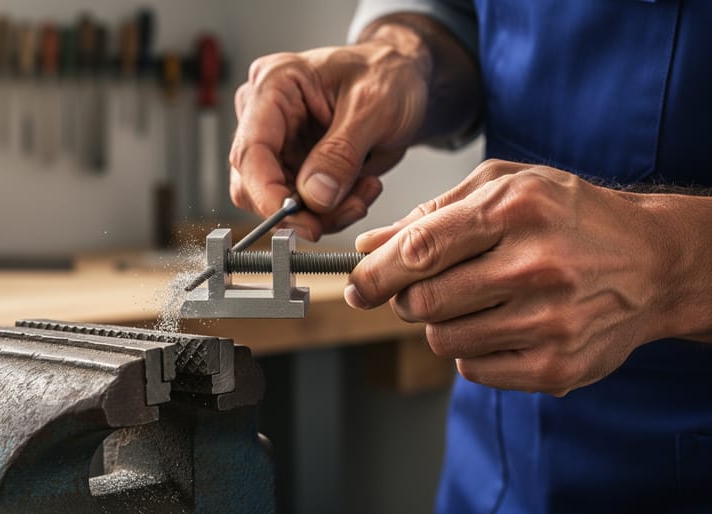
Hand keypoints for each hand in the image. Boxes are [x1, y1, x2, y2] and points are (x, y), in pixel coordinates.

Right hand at [229, 15, 478, 239]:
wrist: (404, 78)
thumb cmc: (388, 74)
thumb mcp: (375, 107)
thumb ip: (342, 153)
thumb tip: (314, 196)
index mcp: (274, 84)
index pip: (251, 150)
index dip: (268, 194)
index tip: (301, 221)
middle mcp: (264, 115)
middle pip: (255, 184)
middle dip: (302, 209)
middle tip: (350, 208)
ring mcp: (277, 143)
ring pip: (278, 202)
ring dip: (323, 212)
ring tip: (365, 191)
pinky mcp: (292, 166)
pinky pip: (301, 205)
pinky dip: (333, 210)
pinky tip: (361, 188)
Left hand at [345, 159, 669, 395]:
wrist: (654, 262)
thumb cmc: (571, 217)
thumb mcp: (507, 187)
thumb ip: (434, 212)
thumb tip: (370, 246)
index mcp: (516, 210)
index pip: (420, 249)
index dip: (375, 273)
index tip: (355, 283)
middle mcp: (535, 266)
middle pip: (422, 302)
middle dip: (405, 299)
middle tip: (420, 290)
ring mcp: (549, 322)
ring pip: (442, 340)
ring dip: (441, 324)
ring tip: (475, 301)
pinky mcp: (557, 367)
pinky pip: (472, 371)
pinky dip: (471, 352)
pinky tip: (501, 325)